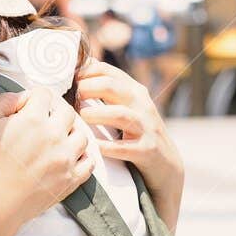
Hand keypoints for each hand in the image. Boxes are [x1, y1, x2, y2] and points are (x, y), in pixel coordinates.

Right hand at [0, 85, 92, 235]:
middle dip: (56, 113)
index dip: (35, 98)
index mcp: (32, 120)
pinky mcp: (71, 180)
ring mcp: (66, 159)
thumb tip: (24, 96)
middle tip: (44, 123)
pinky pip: (89, 162)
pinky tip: (69, 158)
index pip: (45, 94)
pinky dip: (82, 157)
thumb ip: (4, 102)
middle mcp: (53, 136)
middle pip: (68, 112)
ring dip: (70, 134)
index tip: (29, 108)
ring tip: (57, 141)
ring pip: (81, 135)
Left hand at [73, 58, 184, 233]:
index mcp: (134, 91)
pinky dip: (108, 146)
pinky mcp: (146, 150)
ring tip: (82, 116)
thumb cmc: (136, 132)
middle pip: (113, 87)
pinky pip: (125, 148)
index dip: (85, 72)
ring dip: (98, 114)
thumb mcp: (127, 106)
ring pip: (121, 115)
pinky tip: (95, 145)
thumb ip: (106, 91)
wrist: (166, 163)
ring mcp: (145, 128)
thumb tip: (77, 72)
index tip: (69, 81)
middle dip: (89, 88)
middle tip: (74, 97)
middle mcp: (141, 105)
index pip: (107, 71)